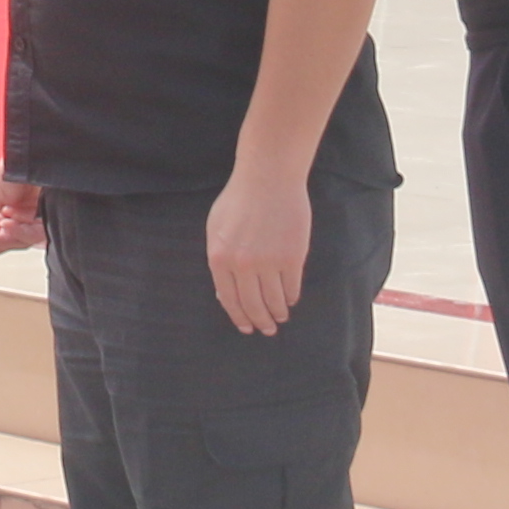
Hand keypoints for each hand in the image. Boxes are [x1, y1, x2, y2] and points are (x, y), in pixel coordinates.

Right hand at [0, 170, 44, 259]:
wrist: (34, 155)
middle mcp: (27, 214)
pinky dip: (19, 232)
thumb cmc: (15, 167)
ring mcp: (40, 217)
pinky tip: (6, 223)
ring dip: (3, 239)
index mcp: (12, 208)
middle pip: (10, 240)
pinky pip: (36, 235)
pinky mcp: (53, 219)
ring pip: (22, 240)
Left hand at [204, 171, 311, 335]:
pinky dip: (291, 297)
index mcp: (219, 258)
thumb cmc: (239, 201)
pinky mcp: (292, 258)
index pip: (229, 300)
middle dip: (260, 322)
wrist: (268, 179)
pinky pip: (292, 287)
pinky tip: (291, 299)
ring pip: (274, 300)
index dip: (239, 317)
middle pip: (252, 305)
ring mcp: (268, 262)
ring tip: (280, 317)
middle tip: (267, 330)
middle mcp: (242, 265)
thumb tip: (224, 294)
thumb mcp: (216, 229)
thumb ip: (220, 261)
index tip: (247, 328)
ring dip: (278, 313)